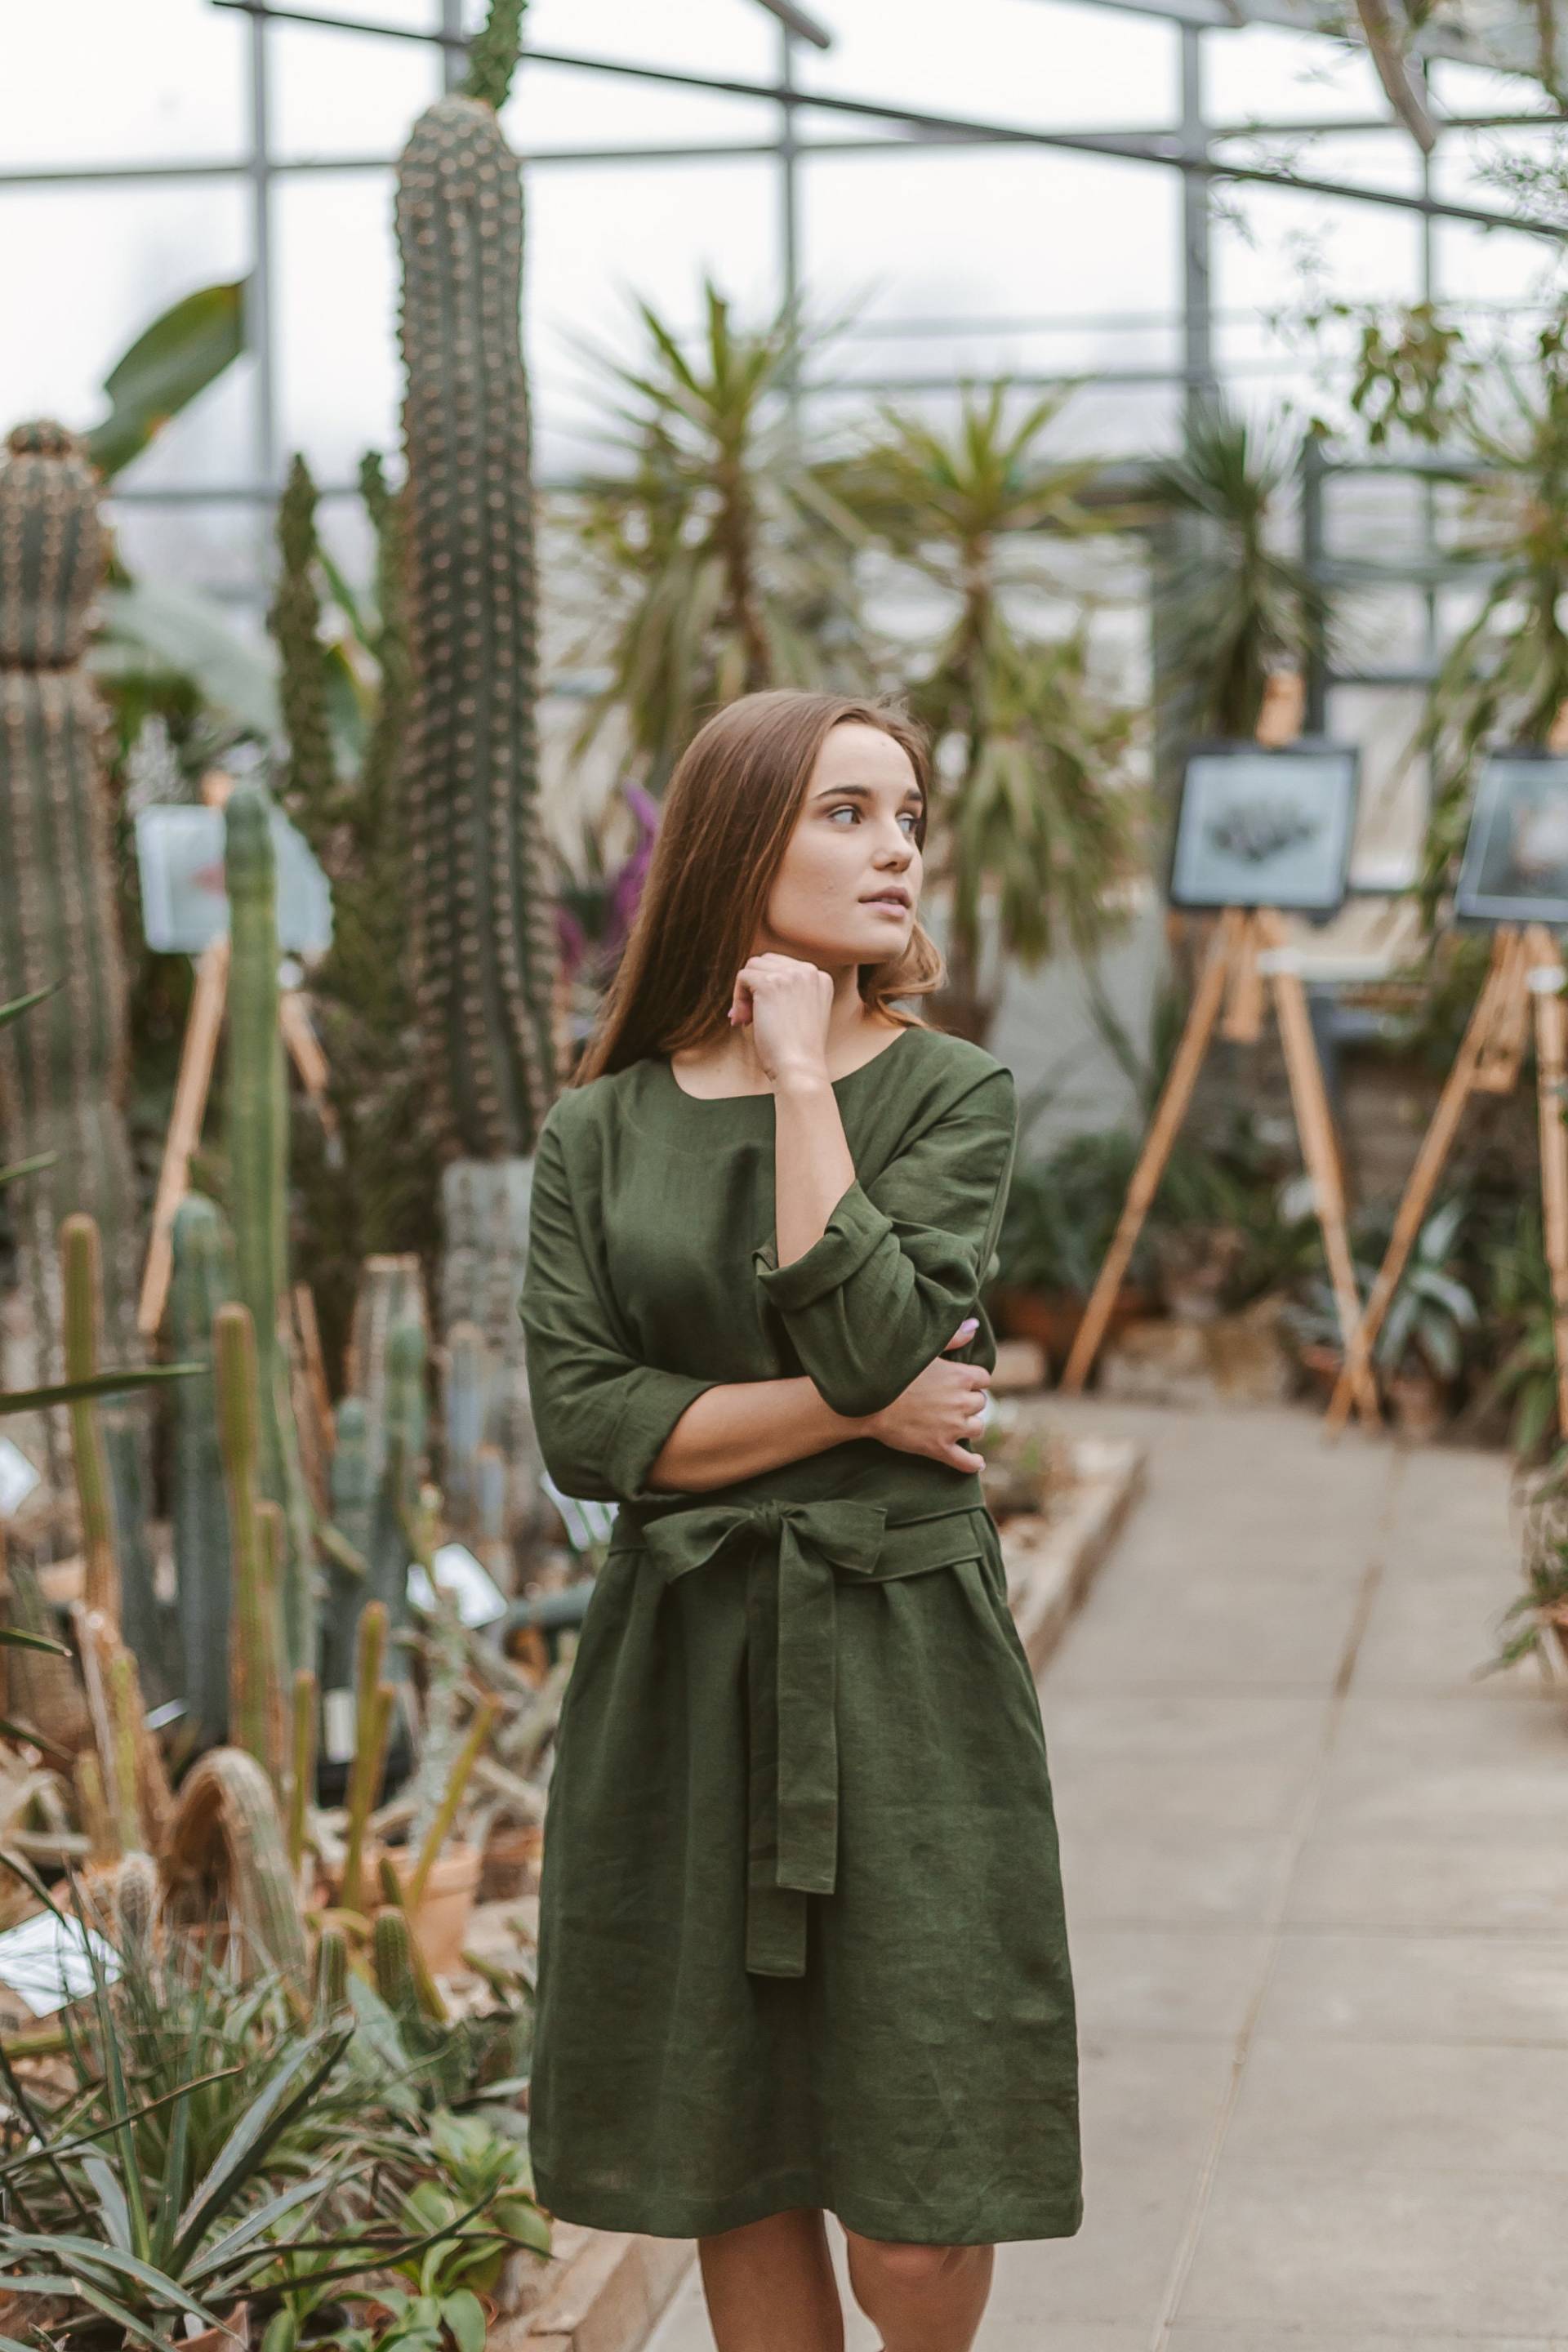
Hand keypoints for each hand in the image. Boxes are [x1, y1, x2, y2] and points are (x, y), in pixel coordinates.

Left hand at [730, 953, 833, 1085]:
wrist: (800, 1068)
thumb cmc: (798, 1050)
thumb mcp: (803, 1013)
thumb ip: (789, 992)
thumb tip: (752, 978)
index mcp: (821, 978)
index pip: (783, 967)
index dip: (767, 989)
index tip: (766, 1015)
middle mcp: (809, 971)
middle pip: (766, 962)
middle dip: (754, 987)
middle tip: (751, 1018)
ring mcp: (791, 975)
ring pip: (752, 967)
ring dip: (744, 993)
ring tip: (747, 1020)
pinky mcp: (769, 984)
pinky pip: (742, 977)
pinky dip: (737, 999)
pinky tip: (743, 1021)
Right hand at [861, 1318, 990, 1472]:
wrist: (867, 1401)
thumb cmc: (893, 1371)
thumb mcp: (923, 1350)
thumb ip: (952, 1337)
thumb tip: (975, 1327)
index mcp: (960, 1376)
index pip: (983, 1379)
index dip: (972, 1381)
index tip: (960, 1383)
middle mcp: (961, 1402)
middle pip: (980, 1404)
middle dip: (968, 1402)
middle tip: (949, 1402)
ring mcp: (952, 1427)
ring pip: (976, 1428)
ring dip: (968, 1426)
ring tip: (953, 1423)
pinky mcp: (939, 1448)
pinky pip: (965, 1461)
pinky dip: (973, 1463)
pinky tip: (977, 1463)